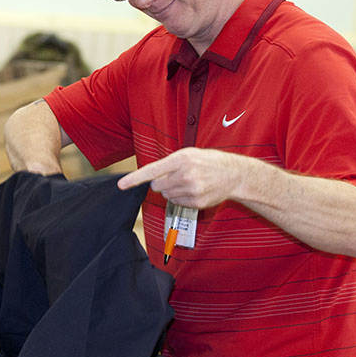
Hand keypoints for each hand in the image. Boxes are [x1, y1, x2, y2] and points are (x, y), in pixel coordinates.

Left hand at [116, 148, 245, 208]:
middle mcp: (185, 175)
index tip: (121, 185)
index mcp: (181, 159)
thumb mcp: (189, 154)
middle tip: (176, 177)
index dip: (134, 179)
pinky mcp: (196, 202)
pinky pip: (177, 202)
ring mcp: (191, 190)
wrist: (234, 174)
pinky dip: (182, 197)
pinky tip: (195, 190)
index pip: (151, 171)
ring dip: (172, 190)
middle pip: (156, 186)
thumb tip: (151, 178)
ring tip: (189, 182)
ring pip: (166, 195)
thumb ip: (169, 164)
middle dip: (161, 183)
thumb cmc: (208, 161)